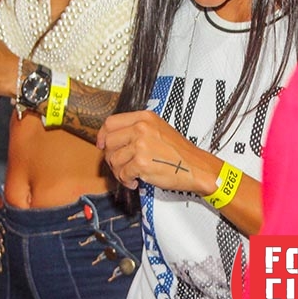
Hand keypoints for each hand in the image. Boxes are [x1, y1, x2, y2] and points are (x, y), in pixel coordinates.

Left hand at [97, 109, 219, 193]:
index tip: (102, 145)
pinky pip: (122, 174)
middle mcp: (141, 128)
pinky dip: (126, 181)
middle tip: (119, 165)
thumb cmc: (179, 152)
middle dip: (110, 157)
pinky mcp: (141, 163)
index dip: (102, 135)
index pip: (111, 122)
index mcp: (144, 117)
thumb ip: (136, 129)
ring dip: (119, 172)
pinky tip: (136, 181)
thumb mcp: (158, 129)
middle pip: (108, 141)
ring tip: (130, 175)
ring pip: (113, 160)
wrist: (195, 167)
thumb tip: (112, 139)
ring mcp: (141, 145)